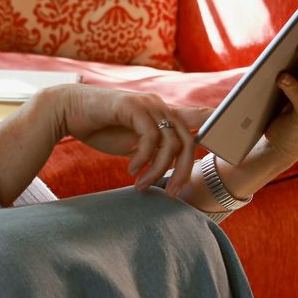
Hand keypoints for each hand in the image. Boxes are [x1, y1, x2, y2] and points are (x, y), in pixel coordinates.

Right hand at [48, 84, 211, 193]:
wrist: (67, 111)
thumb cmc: (98, 127)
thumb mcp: (131, 141)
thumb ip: (152, 148)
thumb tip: (168, 165)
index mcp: (162, 112)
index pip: (198, 116)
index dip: (217, 126)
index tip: (231, 140)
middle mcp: (159, 105)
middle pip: (189, 140)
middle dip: (184, 170)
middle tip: (174, 193)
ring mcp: (148, 104)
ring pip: (171, 142)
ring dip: (158, 170)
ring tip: (141, 186)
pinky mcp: (133, 107)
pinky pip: (150, 138)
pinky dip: (143, 159)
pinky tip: (131, 170)